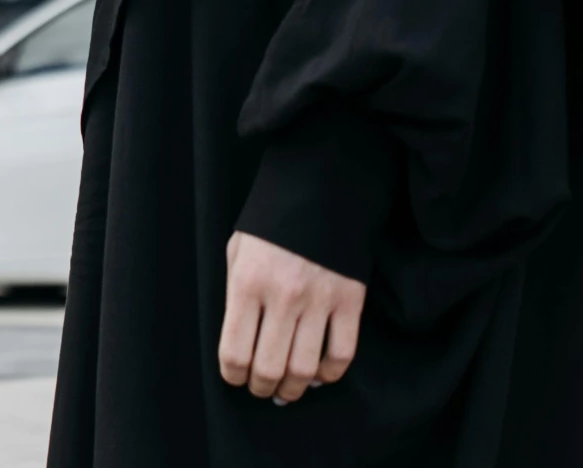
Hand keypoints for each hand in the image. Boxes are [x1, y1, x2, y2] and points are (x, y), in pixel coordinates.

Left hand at [218, 231, 364, 403]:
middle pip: (269, 368)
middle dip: (261, 387)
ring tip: (286, 390)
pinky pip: (342, 354)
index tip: (235, 377)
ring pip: (305, 369)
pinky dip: (329, 374)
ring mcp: (319, 300)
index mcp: (247, 283)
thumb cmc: (269, 226)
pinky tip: (317, 374)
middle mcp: (282, 296)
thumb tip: (242, 343)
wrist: (317, 192)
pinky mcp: (350, 301)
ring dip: (293, 389)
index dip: (232, 375)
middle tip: (261, 389)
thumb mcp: (237, 253)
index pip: (235, 352)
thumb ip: (236, 296)